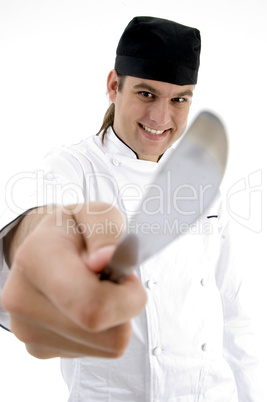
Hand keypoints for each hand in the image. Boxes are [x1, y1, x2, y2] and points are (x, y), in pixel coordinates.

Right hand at [1, 202, 146, 358]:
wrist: (42, 248)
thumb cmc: (73, 230)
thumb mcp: (97, 214)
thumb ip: (106, 231)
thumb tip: (105, 261)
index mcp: (36, 258)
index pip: (93, 306)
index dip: (127, 298)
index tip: (128, 276)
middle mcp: (23, 299)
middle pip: (106, 334)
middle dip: (125, 307)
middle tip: (113, 280)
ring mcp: (28, 329)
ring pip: (106, 346)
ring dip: (114, 319)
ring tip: (95, 290)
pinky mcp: (39, 348)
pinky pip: (94, 351)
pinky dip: (101, 331)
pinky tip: (84, 305)